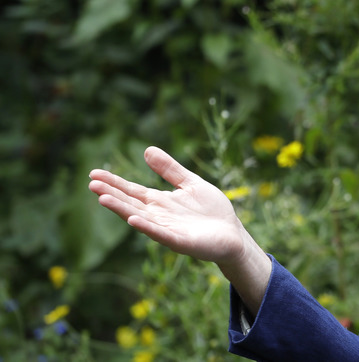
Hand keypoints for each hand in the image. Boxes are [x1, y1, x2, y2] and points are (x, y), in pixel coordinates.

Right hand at [89, 146, 270, 312]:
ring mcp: (168, 229)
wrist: (233, 234)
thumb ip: (170, 169)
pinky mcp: (181, 241)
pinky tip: (133, 220)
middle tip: (91, 184)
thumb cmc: (211, 210)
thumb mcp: (190, 183)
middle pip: (131, 203)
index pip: (132, 191)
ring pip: (140, 218)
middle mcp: (159, 215)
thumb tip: (147, 149)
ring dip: (122, 209)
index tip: (94, 173)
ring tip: (102, 199)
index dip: (114, 183)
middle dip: (112, 194)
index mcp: (160, 201)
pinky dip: (147, 227)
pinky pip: (161, 234)